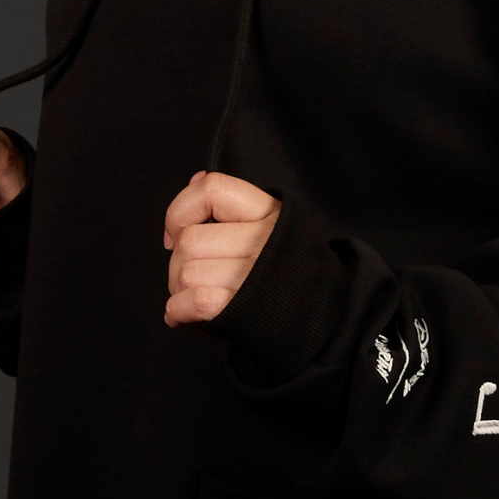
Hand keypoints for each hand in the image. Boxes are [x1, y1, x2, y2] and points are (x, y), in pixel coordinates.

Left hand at [163, 170, 280, 327]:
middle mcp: (266, 240)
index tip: (176, 234)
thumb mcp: (271, 227)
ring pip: (187, 273)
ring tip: (195, 301)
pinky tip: (184, 317)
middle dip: (177, 265)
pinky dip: (178, 312)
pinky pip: (193, 301)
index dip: (181, 210)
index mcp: (271, 212)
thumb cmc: (287, 273)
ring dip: (179, 293)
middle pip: (189, 240)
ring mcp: (256, 275)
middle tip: (191, 281)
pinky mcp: (244, 309)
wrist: (323, 319)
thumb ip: (231, 205)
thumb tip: (195, 179)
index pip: (212, 189)